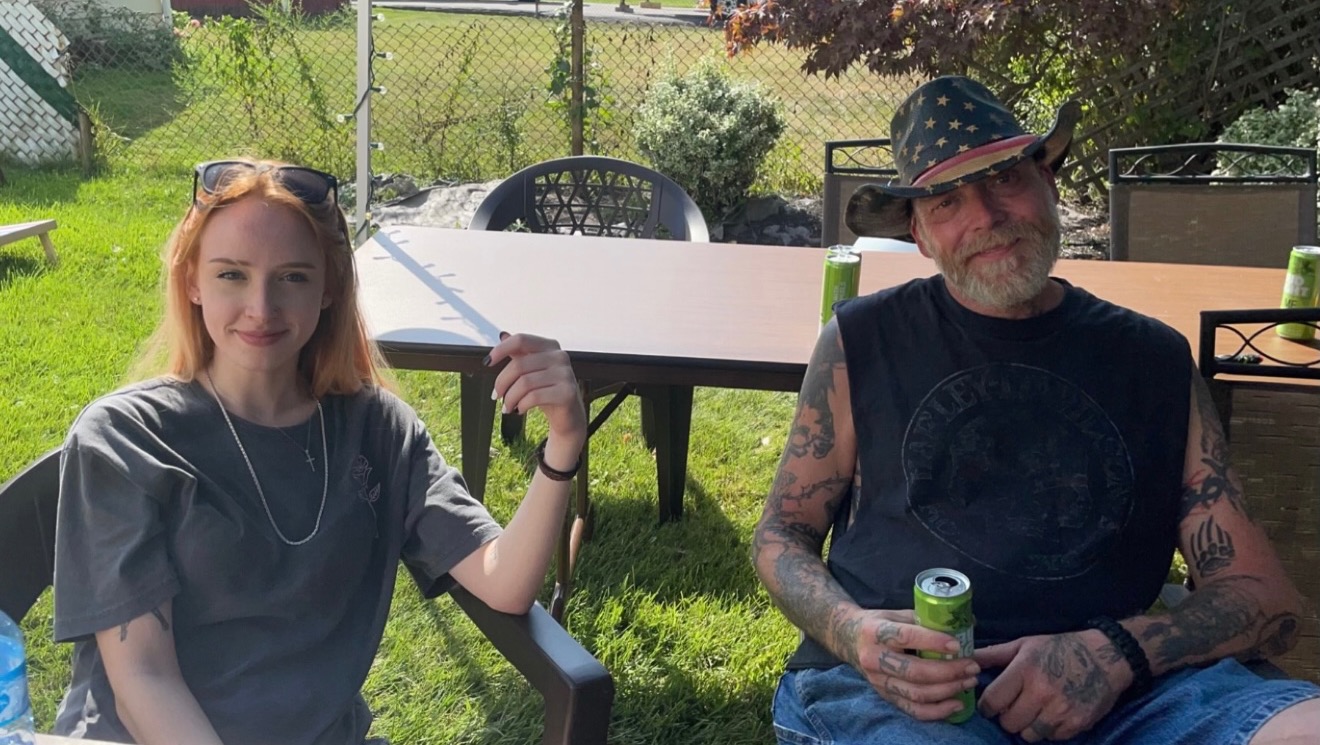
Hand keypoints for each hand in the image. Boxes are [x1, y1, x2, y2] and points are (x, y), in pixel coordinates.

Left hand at [486, 332, 585, 448]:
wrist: (568, 416)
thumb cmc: (547, 391)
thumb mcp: (532, 370)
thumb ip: (519, 352)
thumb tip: (503, 335)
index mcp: (550, 346)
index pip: (521, 340)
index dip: (501, 349)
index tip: (487, 362)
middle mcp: (560, 357)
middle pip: (519, 365)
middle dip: (502, 383)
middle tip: (495, 396)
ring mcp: (566, 374)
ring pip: (525, 383)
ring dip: (510, 398)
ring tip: (507, 407)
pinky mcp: (567, 392)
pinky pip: (534, 397)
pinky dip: (521, 405)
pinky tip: (519, 409)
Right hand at [846, 609, 978, 720]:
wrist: (848, 638)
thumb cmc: (878, 623)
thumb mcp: (896, 613)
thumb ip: (926, 619)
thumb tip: (966, 621)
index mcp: (876, 631)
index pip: (907, 637)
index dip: (934, 642)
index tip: (957, 645)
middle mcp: (873, 658)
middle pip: (915, 671)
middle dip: (948, 671)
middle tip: (971, 667)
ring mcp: (878, 681)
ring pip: (916, 693)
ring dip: (947, 690)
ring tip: (968, 682)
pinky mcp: (884, 695)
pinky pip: (912, 709)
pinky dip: (937, 711)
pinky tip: (957, 704)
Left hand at [975, 630, 1130, 741]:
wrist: (1106, 656)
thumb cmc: (1059, 648)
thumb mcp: (1025, 645)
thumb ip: (993, 655)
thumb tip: (966, 659)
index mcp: (1025, 670)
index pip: (992, 701)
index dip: (987, 707)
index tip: (990, 705)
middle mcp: (1041, 692)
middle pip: (1009, 723)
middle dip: (1007, 717)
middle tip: (1014, 708)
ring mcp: (1061, 710)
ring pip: (1028, 735)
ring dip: (1027, 726)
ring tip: (1033, 712)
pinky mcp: (1077, 724)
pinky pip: (1051, 738)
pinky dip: (1048, 730)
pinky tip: (1051, 715)